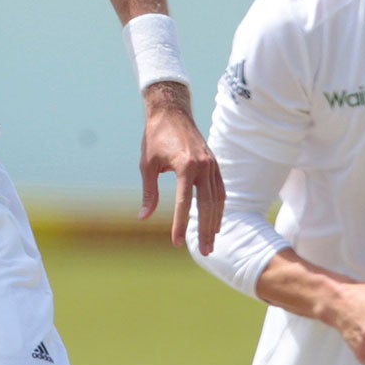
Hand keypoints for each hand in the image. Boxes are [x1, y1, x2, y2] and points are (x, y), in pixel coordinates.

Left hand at [138, 83, 223, 251]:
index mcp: (185, 165)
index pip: (184, 202)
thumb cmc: (155, 137)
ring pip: (217, 200)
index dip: (180, 224)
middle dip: (204, 231)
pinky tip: (215, 223)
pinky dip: (219, 208)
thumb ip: (149, 192)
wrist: (172, 112)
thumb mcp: (147, 165)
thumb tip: (143, 218)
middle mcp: (203, 166)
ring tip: (210, 243)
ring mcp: (212, 165)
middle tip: (203, 252)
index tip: (176, 243)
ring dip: (214, 223)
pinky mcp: (215, 164)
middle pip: (207, 206)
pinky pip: (220, 191)